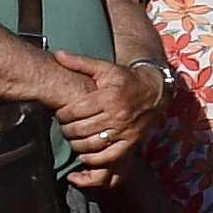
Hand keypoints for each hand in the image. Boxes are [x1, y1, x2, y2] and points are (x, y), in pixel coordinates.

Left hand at [47, 51, 151, 181]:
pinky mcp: (131, 141)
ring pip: (91, 144)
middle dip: (66, 130)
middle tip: (64, 127)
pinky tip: (85, 155)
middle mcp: (117, 115)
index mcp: (108, 97)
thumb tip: (58, 54)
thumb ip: (80, 62)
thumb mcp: (105, 68)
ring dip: (76, 144)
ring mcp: (125, 130)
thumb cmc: (125, 79)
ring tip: (73, 138)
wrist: (155, 90)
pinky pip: (108, 156)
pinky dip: (93, 158)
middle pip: (80, 129)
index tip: (60, 114)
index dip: (61, 115)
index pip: (74, 111)